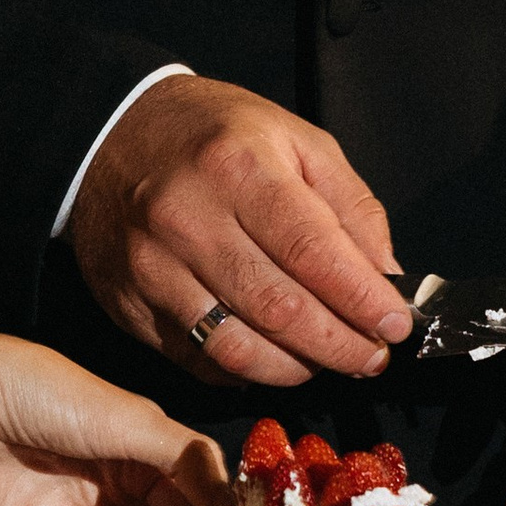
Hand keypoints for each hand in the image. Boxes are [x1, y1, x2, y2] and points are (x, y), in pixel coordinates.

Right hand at [68, 72, 410, 387]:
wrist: (109, 134)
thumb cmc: (213, 136)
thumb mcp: (294, 139)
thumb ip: (350, 205)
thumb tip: (386, 277)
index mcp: (239, 167)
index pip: (313, 251)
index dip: (362, 299)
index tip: (395, 325)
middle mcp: (189, 220)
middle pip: (279, 309)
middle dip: (339, 345)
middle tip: (371, 356)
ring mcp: (152, 268)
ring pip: (237, 348)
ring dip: (297, 368)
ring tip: (326, 362)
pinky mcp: (130, 304)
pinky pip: (197, 360)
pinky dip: (245, 372)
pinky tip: (273, 360)